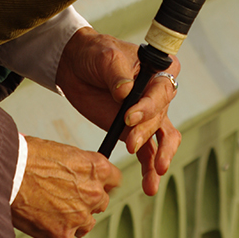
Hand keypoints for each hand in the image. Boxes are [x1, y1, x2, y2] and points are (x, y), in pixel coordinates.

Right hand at [11, 136, 120, 237]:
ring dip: (75, 222)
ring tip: (52, 212)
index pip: (113, 180)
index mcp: (95, 168)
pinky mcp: (62, 235)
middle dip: (86, 201)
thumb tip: (76, 173)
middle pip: (100, 203)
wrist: (9, 171)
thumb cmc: (30, 156)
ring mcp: (79, 216)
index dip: (101, 182)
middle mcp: (92, 193)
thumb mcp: (63, 150)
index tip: (94, 184)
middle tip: (65, 196)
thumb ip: (77, 165)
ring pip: (87, 225)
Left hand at [56, 27, 181, 196]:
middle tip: (130, 143)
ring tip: (154, 175)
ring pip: (161, 138)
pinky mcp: (134, 130)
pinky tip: (149, 184)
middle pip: (160, 117)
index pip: (160, 92)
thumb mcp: (105, 56)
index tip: (129, 117)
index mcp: (159, 70)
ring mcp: (148, 114)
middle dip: (145, 133)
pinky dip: (149, 168)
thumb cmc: (95, 53)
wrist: (76, 66)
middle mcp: (158, 94)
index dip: (148, 107)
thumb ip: (116, 73)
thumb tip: (125, 92)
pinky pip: (147, 151)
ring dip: (158, 157)